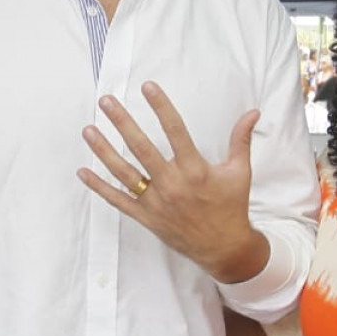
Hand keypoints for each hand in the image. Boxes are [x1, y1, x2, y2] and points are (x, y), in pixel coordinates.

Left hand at [78, 82, 267, 282]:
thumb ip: (241, 139)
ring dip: (104, 150)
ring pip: (124, 172)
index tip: (147, 86)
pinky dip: (100, 187)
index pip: (175, 130)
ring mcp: (156, 202)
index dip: (161, 106)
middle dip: (122, 122)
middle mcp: (172, 184)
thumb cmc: (231, 206)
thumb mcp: (240, 172)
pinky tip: (83, 172)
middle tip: (106, 101)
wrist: (224, 249)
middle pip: (141, 148)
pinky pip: (118, 200)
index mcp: (195, 170)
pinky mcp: (146, 217)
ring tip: (88, 130)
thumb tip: (253, 112)